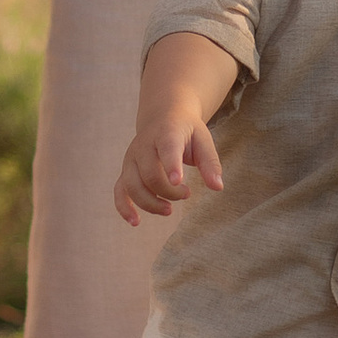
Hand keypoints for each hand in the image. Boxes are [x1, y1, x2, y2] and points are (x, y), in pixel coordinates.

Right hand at [115, 107, 223, 227]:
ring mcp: (131, 159)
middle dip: (169, 191)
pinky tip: (135, 222)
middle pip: (150, 174)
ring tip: (169, 210)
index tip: (178, 181)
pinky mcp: (125, 171)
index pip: (167, 148)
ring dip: (150, 203)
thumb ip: (210, 163)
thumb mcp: (203, 139)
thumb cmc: (186, 131)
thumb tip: (218, 187)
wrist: (163, 116)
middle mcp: (143, 145)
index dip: (171, 165)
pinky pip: (119, 191)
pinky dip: (124, 207)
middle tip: (187, 194)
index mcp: (166, 133)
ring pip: (133, 185)